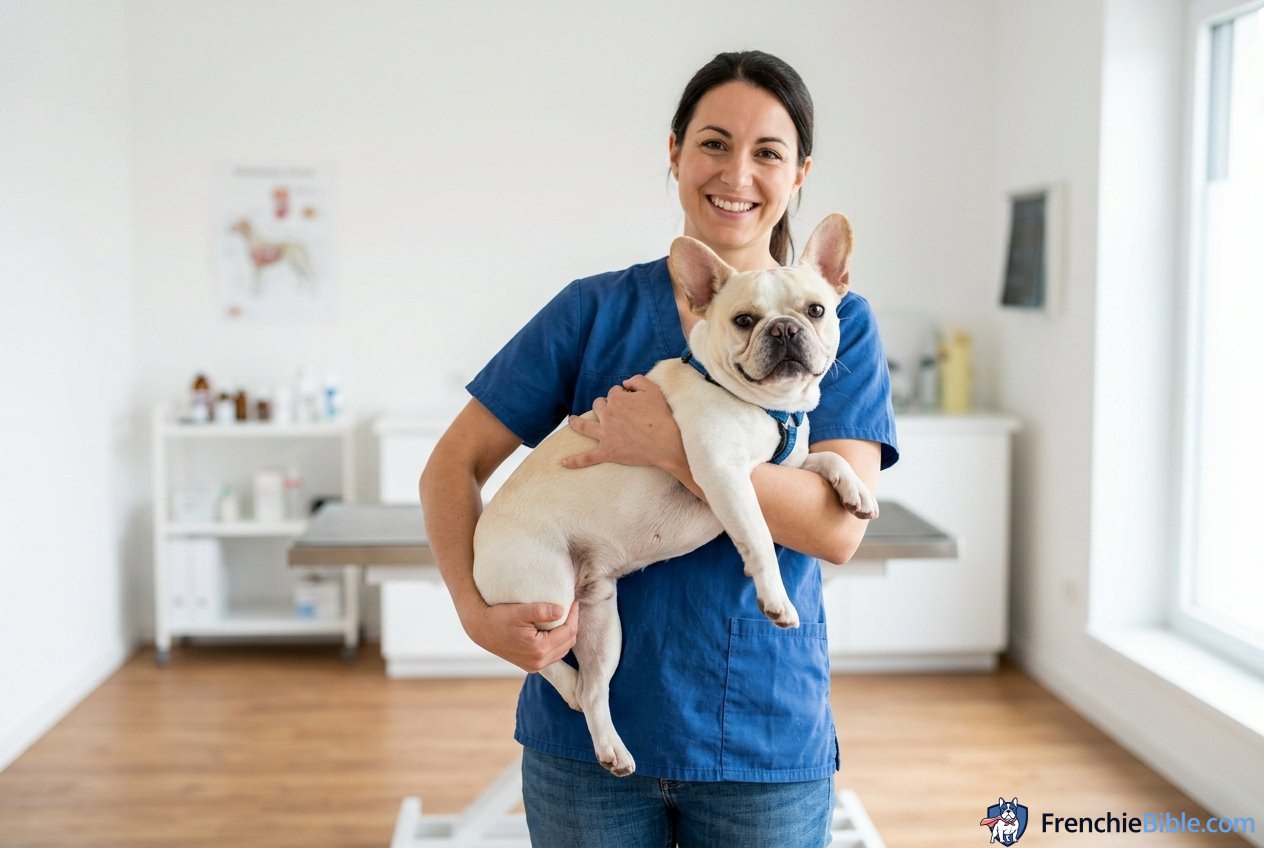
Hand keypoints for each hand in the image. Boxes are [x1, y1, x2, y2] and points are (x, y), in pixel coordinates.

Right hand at [461, 599, 578, 672]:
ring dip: (566, 634)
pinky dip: (558, 642)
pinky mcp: (531, 665)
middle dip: (573, 624)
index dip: (574, 616)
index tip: (574, 601)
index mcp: (538, 649)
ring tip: (566, 617)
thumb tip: (562, 610)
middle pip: (568, 643)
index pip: (568, 632)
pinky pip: (553, 654)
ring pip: (562, 650)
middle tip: (572, 607)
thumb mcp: (519, 611)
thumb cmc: (498, 617)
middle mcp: (538, 662)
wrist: (480, 629)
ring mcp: (534, 666)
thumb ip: (541, 611)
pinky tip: (555, 629)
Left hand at [562, 376, 685, 471]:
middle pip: (598, 405)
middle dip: (603, 406)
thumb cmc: (662, 416)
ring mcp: (605, 434)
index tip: (630, 400)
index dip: (621, 395)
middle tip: (614, 412)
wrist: (667, 442)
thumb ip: (637, 380)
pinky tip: (563, 462)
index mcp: (617, 399)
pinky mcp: (607, 452)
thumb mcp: (653, 390)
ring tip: (572, 421)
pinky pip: (587, 457)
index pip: (613, 392)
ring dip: (576, 423)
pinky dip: (575, 461)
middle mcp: (607, 415)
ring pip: (584, 425)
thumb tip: (625, 382)